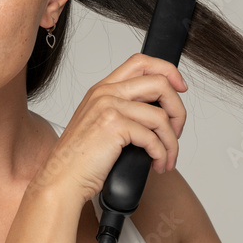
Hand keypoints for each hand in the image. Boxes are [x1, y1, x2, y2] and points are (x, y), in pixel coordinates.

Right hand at [32, 53, 187, 204]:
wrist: (61, 179)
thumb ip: (123, 110)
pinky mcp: (114, 126)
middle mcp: (106, 93)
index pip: (142, 62)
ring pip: (161, 115)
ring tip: (168, 157)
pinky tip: (158, 164)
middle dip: (178, 110)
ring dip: (172, 141)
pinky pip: (153, 138)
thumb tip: (160, 113)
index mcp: (102, 89)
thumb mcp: (99, 124)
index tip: (180, 88)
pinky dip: (162, 154)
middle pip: (160, 83)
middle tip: (177, 131)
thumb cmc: (80, 159)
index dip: (168, 71)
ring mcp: (109, 107)